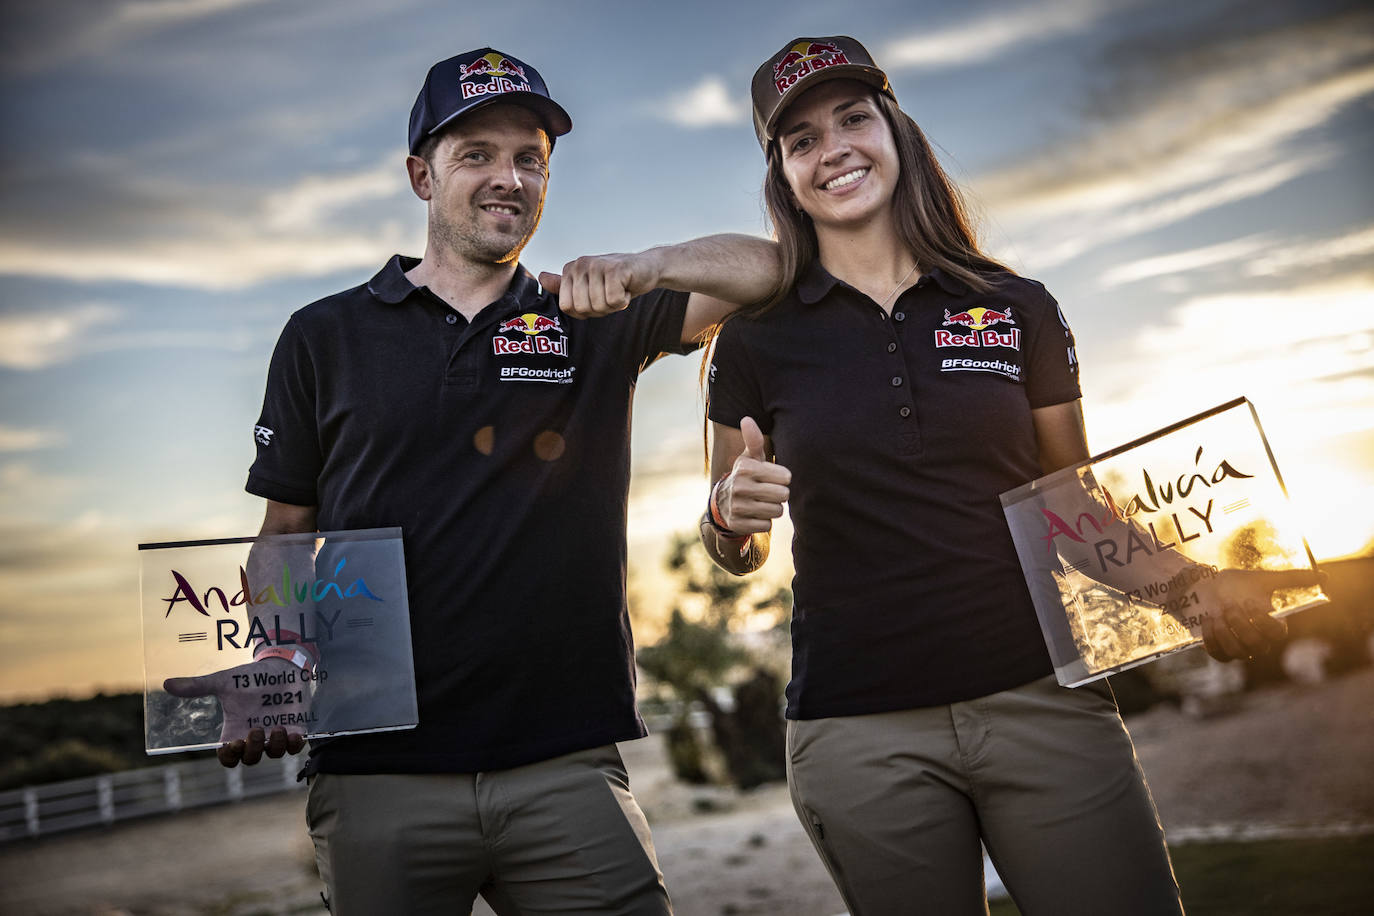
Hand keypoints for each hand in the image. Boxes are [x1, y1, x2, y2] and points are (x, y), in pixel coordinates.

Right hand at [164, 657, 308, 767]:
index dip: (229, 757)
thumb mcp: (223, 681)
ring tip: (276, 728)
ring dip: (275, 746)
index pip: (228, 757)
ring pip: (274, 754)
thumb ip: (197, 686)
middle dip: (252, 750)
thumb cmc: (250, 676)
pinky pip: (296, 747)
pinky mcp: (295, 727)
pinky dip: (295, 744)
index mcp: (235, 729)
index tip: (232, 744)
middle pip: (250, 759)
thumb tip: (166, 683)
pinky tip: (295, 734)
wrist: (279, 665)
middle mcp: (254, 735)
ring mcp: (275, 733)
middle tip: (255, 730)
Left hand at [539, 249, 663, 318]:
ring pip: (598, 306)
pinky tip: (627, 287)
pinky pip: (614, 301)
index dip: (585, 310)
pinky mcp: (614, 269)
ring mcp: (596, 265)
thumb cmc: (617, 280)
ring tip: (619, 289)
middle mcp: (580, 264)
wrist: (647, 268)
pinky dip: (624, 301)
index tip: (597, 297)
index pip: (567, 307)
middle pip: (582, 308)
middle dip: (600, 309)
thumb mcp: (588, 284)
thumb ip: (564, 285)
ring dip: (613, 305)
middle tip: (610, 294)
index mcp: (570, 270)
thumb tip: (541, 278)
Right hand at [715, 417, 790, 534]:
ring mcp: (737, 507)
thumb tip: (746, 419)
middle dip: (779, 494)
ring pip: (776, 511)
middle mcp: (739, 487)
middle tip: (768, 491)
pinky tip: (753, 514)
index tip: (772, 477)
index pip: (786, 477)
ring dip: (772, 508)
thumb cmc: (746, 475)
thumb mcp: (749, 457)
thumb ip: (753, 440)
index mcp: (745, 468)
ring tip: (760, 501)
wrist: (723, 502)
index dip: (782, 478)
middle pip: (783, 495)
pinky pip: (766, 525)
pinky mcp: (738, 524)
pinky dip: (763, 521)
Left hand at [1190, 568, 1322, 661]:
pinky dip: (1212, 638)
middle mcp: (1259, 641)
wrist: (1206, 588)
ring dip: (1225, 632)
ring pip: (1238, 652)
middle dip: (1240, 625)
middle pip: (1257, 646)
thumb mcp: (1265, 579)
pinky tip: (1209, 620)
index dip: (1262, 621)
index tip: (1248, 601)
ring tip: (1217, 613)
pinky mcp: (1221, 651)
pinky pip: (1219, 654)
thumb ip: (1294, 579)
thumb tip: (1326, 577)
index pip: (1276, 634)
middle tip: (1228, 605)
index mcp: (1273, 626)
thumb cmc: (1238, 585)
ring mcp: (1240, 648)